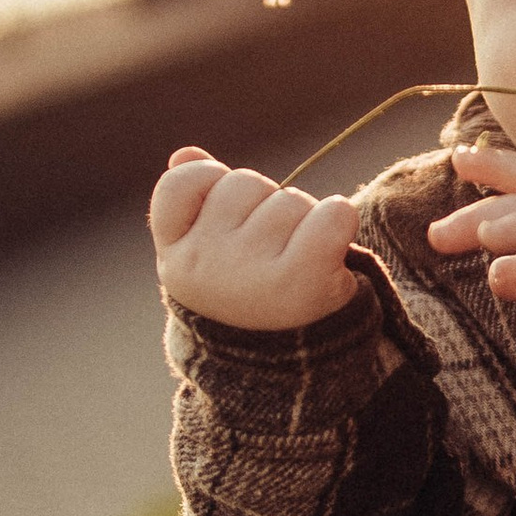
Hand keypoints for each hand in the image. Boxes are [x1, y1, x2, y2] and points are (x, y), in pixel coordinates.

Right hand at [151, 146, 360, 329]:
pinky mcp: (302, 278)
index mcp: (176, 253)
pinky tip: (330, 250)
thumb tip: (183, 154)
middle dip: (265, 205)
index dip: (209, 183)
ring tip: (295, 260)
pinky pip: (332, 214)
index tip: (224, 215)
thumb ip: (196, 201)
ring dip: (303, 220)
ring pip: (291, 198)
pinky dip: (340, 221)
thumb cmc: (245, 289)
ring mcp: (250, 271)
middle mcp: (205, 262)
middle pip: (246, 183)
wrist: (283, 361)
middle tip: (270, 251)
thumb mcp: (208, 250)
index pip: (180, 183)